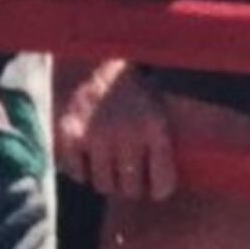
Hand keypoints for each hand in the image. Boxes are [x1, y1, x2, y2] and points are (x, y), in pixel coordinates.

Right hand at [53, 58, 179, 200]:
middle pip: (131, 189)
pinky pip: (76, 173)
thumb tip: (179, 180)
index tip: (153, 186)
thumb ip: (166, 143)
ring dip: (106, 179)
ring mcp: (96, 134)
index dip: (158, 190)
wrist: (96, 58)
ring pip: (103, 185)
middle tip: (128, 176)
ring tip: (108, 166)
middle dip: (131, 185)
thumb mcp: (159, 110)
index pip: (162, 184)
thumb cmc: (133, 92)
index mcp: (155, 127)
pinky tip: (87, 156)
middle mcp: (126, 133)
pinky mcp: (70, 134)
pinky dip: (81, 170)